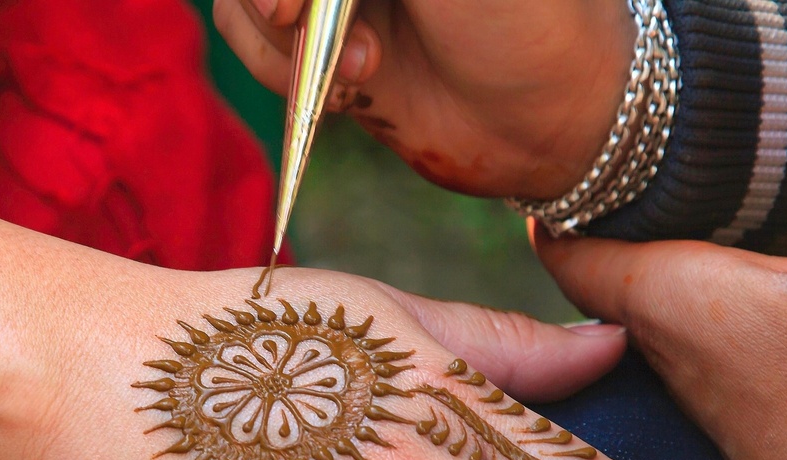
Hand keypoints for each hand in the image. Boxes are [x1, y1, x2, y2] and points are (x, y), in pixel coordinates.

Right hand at [212, 0, 633, 197]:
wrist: (547, 120)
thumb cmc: (521, 18)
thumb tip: (312, 2)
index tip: (291, 3)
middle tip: (294, 21)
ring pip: (239, 0)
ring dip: (280, 44)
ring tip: (365, 72)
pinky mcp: (317, 40)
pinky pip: (249, 43)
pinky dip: (277, 73)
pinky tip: (348, 93)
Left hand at [536, 85, 786, 459]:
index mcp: (663, 299)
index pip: (565, 249)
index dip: (558, 204)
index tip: (567, 169)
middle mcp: (663, 352)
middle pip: (607, 279)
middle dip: (618, 229)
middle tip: (641, 180)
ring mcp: (703, 396)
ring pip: (659, 318)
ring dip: (673, 273)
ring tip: (706, 223)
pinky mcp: (747, 426)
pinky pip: (709, 353)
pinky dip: (719, 316)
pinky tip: (764, 300)